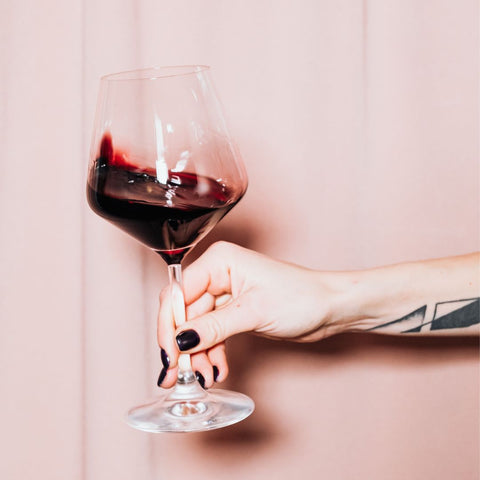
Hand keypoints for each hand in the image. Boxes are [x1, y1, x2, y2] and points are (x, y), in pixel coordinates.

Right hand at [157, 242, 349, 387]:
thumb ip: (213, 326)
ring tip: (205, 377)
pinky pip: (211, 333)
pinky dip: (212, 352)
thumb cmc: (301, 297)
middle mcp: (217, 274)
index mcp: (219, 261)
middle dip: (183, 346)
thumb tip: (179, 340)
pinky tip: (217, 369)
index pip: (178, 294)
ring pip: (196, 327)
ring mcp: (224, 293)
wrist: (330, 308)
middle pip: (184, 313)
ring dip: (198, 354)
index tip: (169, 355)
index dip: (169, 326)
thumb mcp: (253, 312)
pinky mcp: (233, 311)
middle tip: (178, 375)